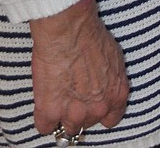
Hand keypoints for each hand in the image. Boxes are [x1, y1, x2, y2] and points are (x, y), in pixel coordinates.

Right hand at [30, 0, 128, 135]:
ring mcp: (74, 113)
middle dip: (80, 110)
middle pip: (87, 123)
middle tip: (72, 93)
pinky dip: (43, 116)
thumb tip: (105, 83)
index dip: (101, 112)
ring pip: (67, 129)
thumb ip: (110, 78)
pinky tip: (44, 101)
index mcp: (116, 94)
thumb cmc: (91, 35)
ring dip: (62, 115)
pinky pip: (45, 127)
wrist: (69, 30)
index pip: (111, 119)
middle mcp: (97, 108)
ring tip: (57, 95)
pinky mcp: (50, 111)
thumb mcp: (114, 57)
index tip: (92, 105)